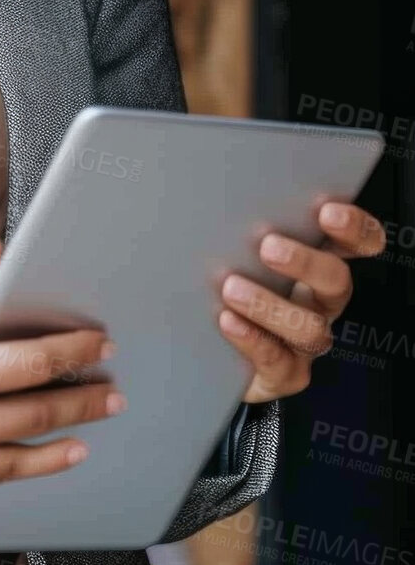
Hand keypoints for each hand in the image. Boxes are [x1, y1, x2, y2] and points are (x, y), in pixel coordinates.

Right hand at [0, 235, 124, 512]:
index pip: (30, 361)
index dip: (73, 352)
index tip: (99, 344)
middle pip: (38, 410)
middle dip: (83, 397)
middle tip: (113, 389)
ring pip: (26, 453)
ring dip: (68, 436)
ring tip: (95, 422)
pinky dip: (32, 466)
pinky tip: (55, 455)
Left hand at [217, 200, 385, 403]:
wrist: (210, 353)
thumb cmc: (223, 288)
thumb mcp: (232, 251)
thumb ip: (239, 227)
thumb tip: (215, 192)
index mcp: (315, 265)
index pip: (355, 243)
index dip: (353, 229)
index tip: (328, 212)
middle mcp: (319, 303)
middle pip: (336, 281)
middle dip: (307, 262)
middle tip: (268, 247)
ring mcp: (305, 342)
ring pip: (310, 328)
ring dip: (271, 305)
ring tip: (232, 288)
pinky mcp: (284, 373)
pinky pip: (278, 360)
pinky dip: (252, 338)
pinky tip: (228, 321)